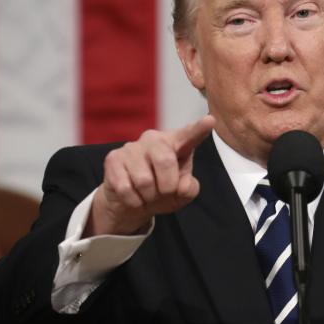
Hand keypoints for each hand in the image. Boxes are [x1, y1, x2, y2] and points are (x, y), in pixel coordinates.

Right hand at [88, 115, 215, 235]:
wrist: (130, 203)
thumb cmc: (161, 192)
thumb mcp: (181, 194)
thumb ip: (189, 189)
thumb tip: (182, 185)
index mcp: (175, 144)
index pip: (189, 135)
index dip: (199, 129)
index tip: (210, 120)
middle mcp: (153, 139)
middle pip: (165, 161)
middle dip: (167, 186)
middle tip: (165, 193)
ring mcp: (131, 147)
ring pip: (144, 179)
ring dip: (149, 196)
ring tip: (147, 194)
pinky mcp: (113, 159)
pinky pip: (126, 188)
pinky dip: (134, 201)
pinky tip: (134, 196)